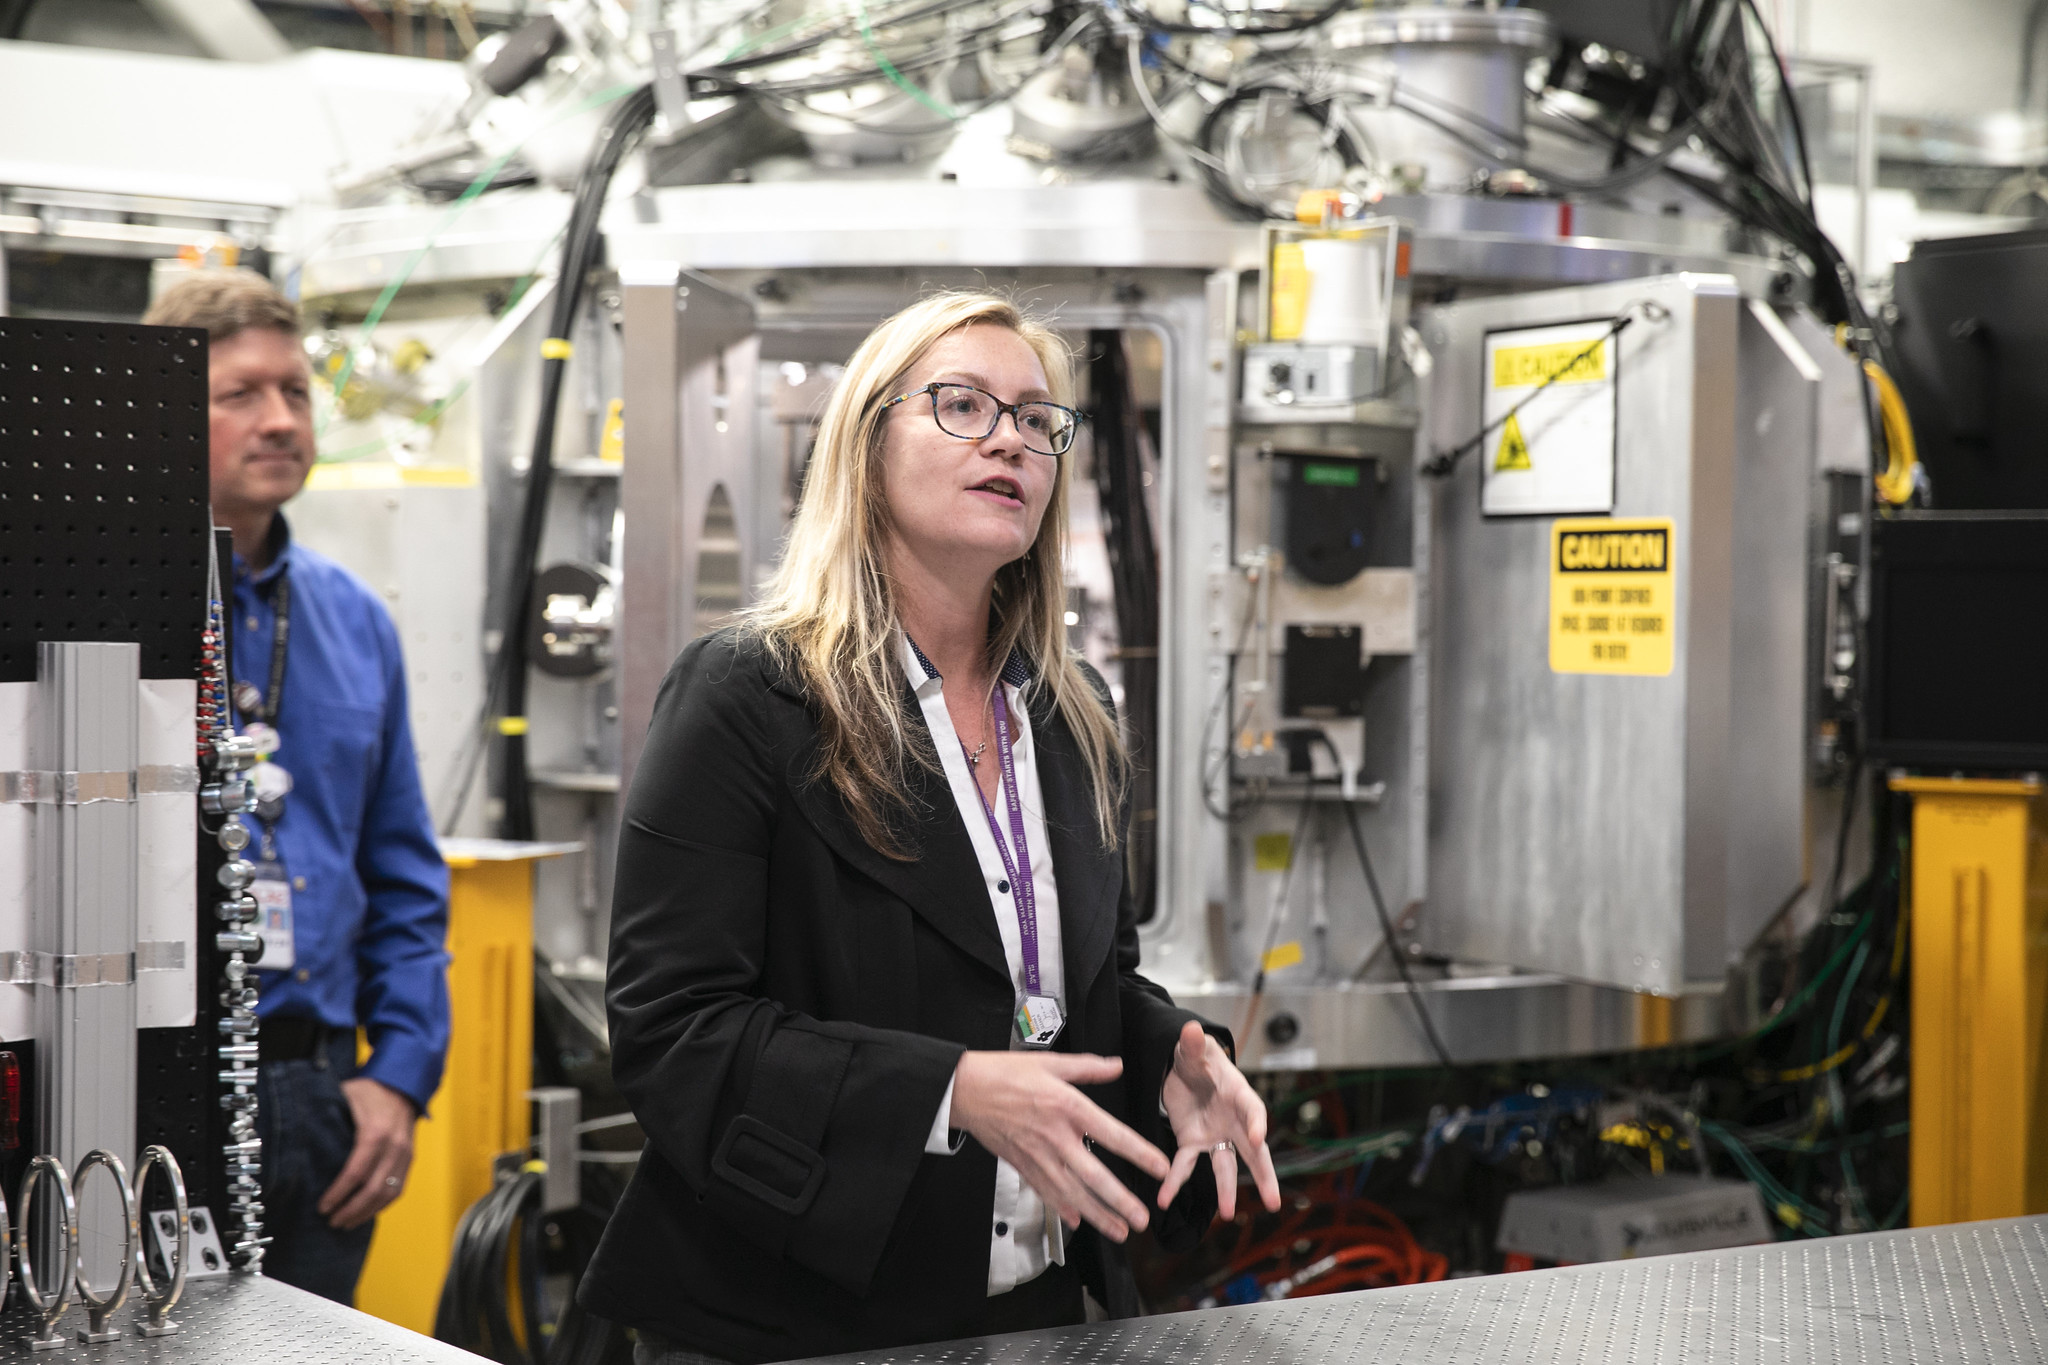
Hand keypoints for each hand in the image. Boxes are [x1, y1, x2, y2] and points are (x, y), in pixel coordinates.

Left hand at [318, 1076, 417, 1229]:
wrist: (401, 1086)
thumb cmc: (367, 1092)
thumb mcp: (344, 1097)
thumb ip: (327, 1118)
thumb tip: (296, 1142)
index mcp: (376, 1131)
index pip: (357, 1172)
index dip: (339, 1193)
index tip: (322, 1207)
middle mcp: (395, 1146)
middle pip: (374, 1189)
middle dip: (351, 1209)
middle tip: (332, 1221)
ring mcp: (405, 1154)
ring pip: (389, 1193)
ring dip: (367, 1212)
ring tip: (346, 1223)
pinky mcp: (410, 1160)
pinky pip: (398, 1189)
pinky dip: (381, 1205)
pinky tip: (365, 1213)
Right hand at [948, 1051, 1171, 1243]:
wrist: (964, 1090)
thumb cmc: (1003, 1074)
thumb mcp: (1050, 1062)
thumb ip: (1088, 1067)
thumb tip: (1117, 1066)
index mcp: (1068, 1107)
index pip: (1112, 1134)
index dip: (1139, 1154)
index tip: (1161, 1169)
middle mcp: (1055, 1137)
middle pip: (1094, 1176)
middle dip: (1120, 1201)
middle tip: (1142, 1219)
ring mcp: (1038, 1156)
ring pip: (1072, 1193)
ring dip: (1097, 1215)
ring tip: (1119, 1231)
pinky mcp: (1022, 1166)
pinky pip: (1046, 1192)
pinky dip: (1063, 1209)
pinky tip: (1078, 1222)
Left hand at [1158, 1021, 1281, 1220]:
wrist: (1184, 1068)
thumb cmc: (1199, 1057)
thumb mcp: (1194, 1049)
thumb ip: (1193, 1044)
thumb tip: (1191, 1030)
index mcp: (1239, 1095)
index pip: (1253, 1111)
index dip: (1257, 1124)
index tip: (1259, 1138)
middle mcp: (1233, 1121)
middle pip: (1254, 1152)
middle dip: (1264, 1176)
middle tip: (1273, 1201)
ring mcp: (1215, 1135)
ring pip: (1226, 1167)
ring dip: (1226, 1191)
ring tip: (1226, 1214)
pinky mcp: (1192, 1142)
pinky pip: (1185, 1166)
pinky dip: (1175, 1182)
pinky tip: (1164, 1199)